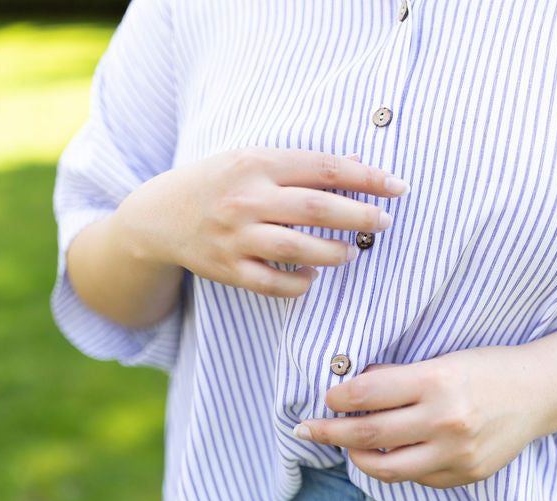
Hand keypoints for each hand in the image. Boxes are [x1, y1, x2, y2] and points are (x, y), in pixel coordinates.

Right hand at [116, 147, 408, 296]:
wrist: (157, 215)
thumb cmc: (217, 182)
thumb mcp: (253, 159)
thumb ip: (302, 164)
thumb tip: (358, 163)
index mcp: (257, 163)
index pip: (325, 169)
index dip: (367, 178)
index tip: (398, 187)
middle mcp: (246, 199)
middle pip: (318, 209)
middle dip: (360, 216)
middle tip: (383, 222)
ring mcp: (236, 237)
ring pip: (299, 249)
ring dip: (334, 253)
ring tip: (351, 251)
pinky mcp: (228, 269)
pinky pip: (275, 284)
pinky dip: (301, 284)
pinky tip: (314, 277)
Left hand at [294, 346, 545, 488]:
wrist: (539, 393)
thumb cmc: (486, 369)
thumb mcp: (442, 360)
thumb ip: (397, 378)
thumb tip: (351, 389)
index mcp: (436, 381)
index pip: (366, 394)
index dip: (337, 398)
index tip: (326, 398)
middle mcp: (445, 419)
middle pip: (368, 435)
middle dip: (329, 432)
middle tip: (306, 429)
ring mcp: (457, 453)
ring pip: (387, 468)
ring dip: (357, 458)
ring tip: (347, 448)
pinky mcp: (466, 474)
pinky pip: (417, 478)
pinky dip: (396, 467)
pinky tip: (388, 456)